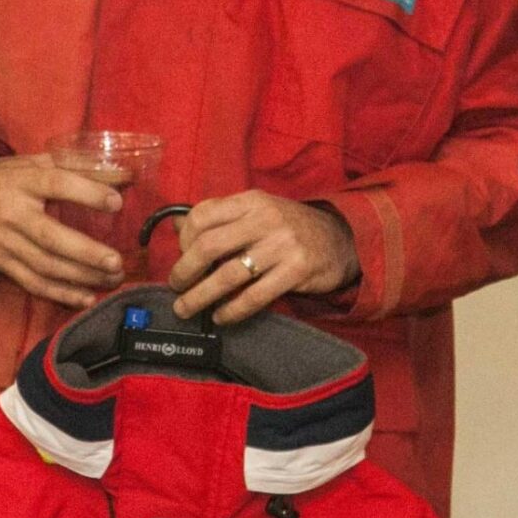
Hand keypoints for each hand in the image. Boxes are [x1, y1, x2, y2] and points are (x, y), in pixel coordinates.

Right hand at [0, 152, 127, 306]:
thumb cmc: (4, 179)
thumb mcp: (35, 163)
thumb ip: (78, 167)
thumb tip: (124, 176)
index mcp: (23, 181)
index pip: (57, 184)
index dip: (87, 193)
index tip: (117, 202)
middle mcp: (11, 212)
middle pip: (51, 237)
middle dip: (87, 253)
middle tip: (116, 261)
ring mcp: (3, 241)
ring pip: (45, 266)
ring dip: (81, 277)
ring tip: (112, 279)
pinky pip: (32, 283)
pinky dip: (60, 294)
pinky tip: (85, 297)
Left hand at [167, 191, 360, 325]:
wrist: (342, 239)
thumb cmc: (290, 227)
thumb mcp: (258, 211)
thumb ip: (221, 217)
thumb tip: (176, 228)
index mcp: (251, 200)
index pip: (202, 214)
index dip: (183, 239)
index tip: (181, 256)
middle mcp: (265, 219)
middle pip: (209, 246)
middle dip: (184, 271)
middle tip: (176, 286)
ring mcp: (282, 245)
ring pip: (227, 275)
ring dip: (200, 296)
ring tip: (186, 308)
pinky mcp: (296, 271)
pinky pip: (253, 296)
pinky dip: (231, 310)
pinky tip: (221, 317)